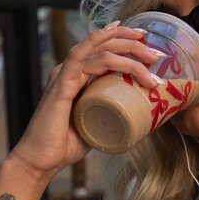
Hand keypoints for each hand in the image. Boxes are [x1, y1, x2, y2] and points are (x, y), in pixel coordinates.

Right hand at [10, 22, 164, 177]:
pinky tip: (128, 62)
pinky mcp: (61, 84)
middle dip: (132, 42)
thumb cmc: (66, 145)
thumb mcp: (96, 123)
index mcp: (76, 75)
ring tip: (151, 60)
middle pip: (103, 42)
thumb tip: (138, 114)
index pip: (101, 47)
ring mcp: (64, 74)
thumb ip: (110, 113)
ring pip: (99, 50)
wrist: (42, 160)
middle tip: (156, 54)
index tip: (148, 44)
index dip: (124, 39)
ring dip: (128, 50)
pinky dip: (111, 59)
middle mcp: (69, 70)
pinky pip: (86, 62)